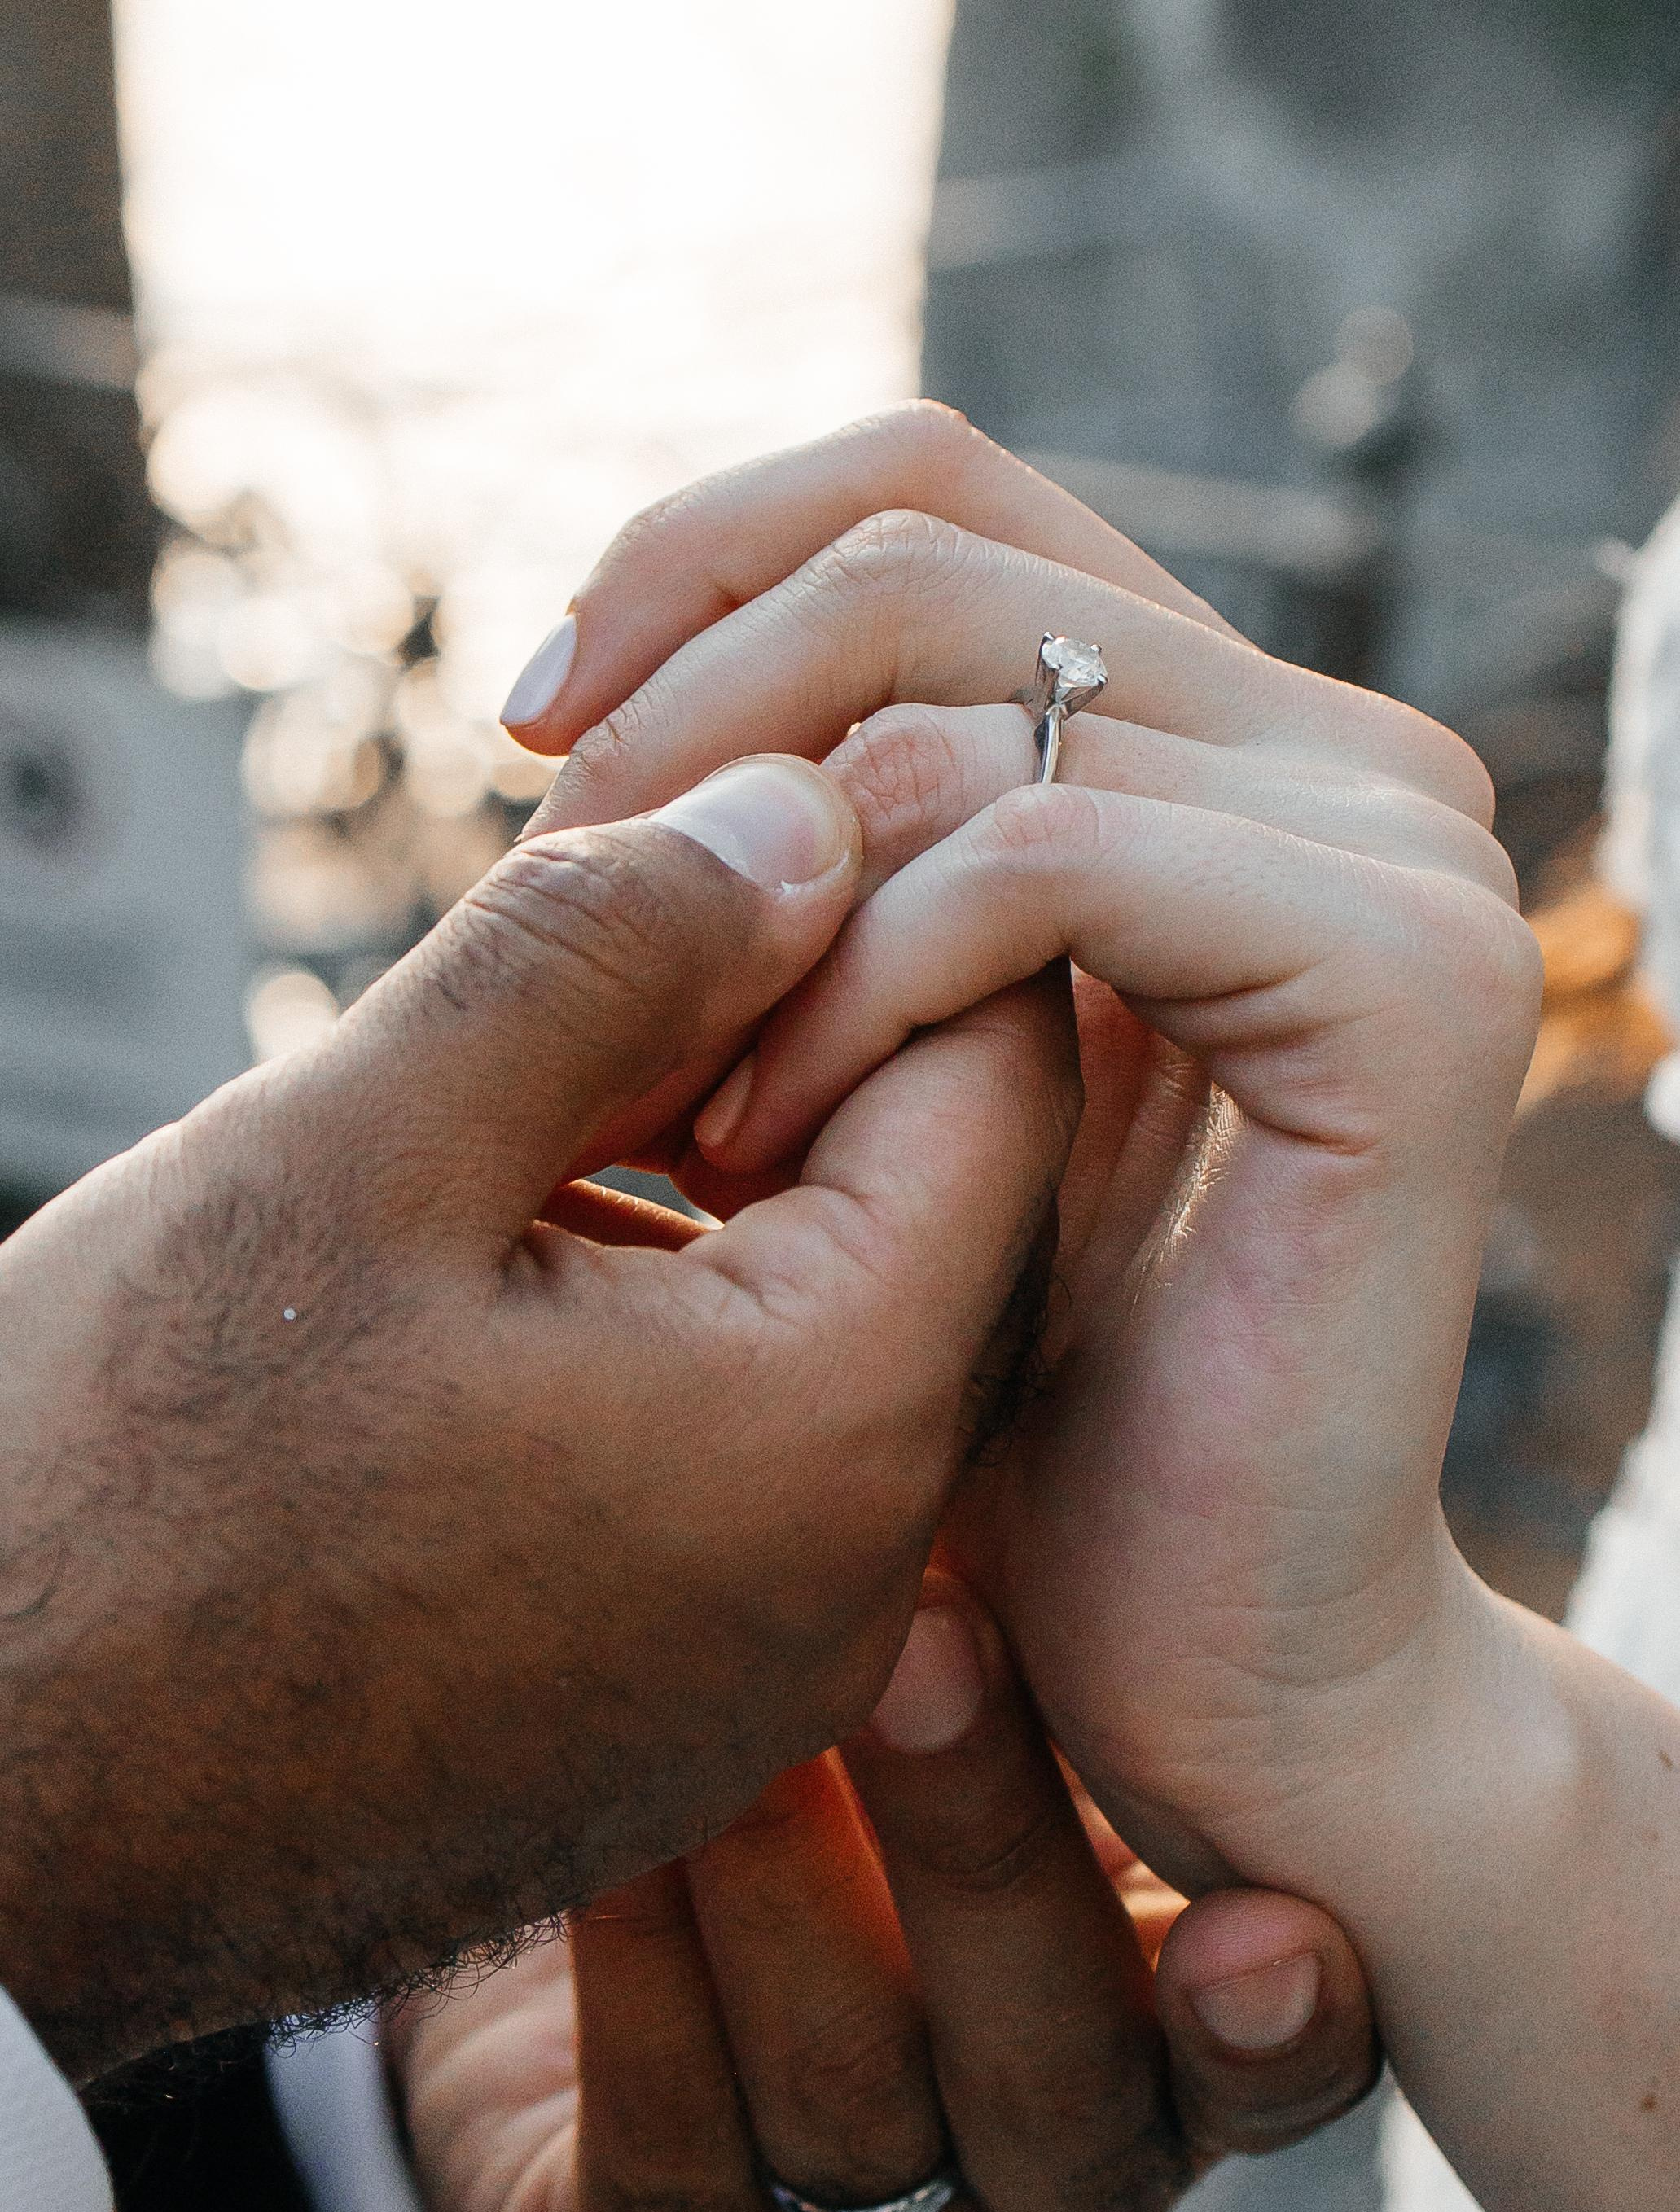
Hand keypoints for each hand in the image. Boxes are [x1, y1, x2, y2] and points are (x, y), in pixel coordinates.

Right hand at [0, 754, 1079, 2085]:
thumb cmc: (115, 1508)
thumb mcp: (347, 1156)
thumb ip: (610, 955)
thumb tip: (809, 815)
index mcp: (826, 1424)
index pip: (997, 1071)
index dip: (875, 906)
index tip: (709, 842)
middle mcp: (856, 1578)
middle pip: (941, 1206)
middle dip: (799, 1036)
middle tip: (613, 941)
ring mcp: (770, 1671)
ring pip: (842, 1328)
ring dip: (726, 1178)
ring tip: (530, 1098)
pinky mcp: (678, 1711)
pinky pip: (756, 1463)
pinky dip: (676, 1322)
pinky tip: (514, 1262)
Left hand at [393, 1579, 1375, 2211]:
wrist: (594, 1916)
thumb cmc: (837, 1763)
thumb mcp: (978, 1688)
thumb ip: (1061, 1624)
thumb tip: (1078, 1378)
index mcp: (1163, 2055)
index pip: (1270, 2071)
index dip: (1274, 2020)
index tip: (1259, 1924)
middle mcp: (1050, 2194)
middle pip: (1060, 2081)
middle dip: (982, 1854)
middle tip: (921, 1646)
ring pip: (853, 2122)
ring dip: (787, 1901)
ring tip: (723, 1726)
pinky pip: (661, 2174)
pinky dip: (638, 1996)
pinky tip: (604, 1850)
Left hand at [501, 403, 1533, 1897]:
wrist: (1202, 1657)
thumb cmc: (1014, 1392)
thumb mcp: (879, 1072)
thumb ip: (833, 868)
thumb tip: (630, 709)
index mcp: (1217, 746)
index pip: (929, 492)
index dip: (696, 562)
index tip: (530, 743)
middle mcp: (1335, 754)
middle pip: (923, 551)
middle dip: (690, 737)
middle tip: (557, 939)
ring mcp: (1394, 853)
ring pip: (958, 714)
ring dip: (754, 917)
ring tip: (681, 1138)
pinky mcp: (1401, 988)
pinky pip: (1038, 863)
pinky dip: (861, 993)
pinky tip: (775, 1158)